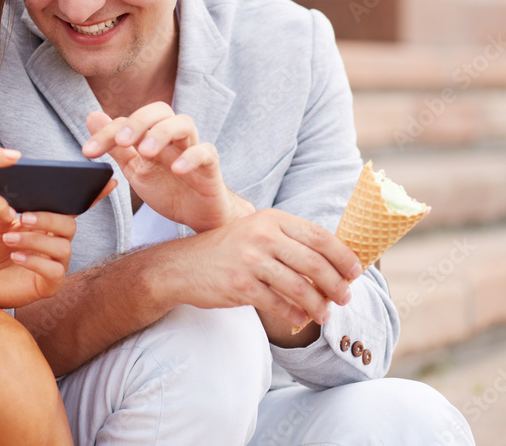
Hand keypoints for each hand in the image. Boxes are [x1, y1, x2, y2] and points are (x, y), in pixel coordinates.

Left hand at [0, 179, 115, 308]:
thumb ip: (3, 210)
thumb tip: (11, 202)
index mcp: (49, 222)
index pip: (76, 207)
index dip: (95, 195)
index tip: (109, 180)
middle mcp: (58, 241)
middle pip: (69, 225)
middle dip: (48, 219)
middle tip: (23, 217)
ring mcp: (57, 263)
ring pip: (62, 247)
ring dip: (35, 240)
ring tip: (9, 238)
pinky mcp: (51, 284)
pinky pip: (55, 271)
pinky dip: (35, 261)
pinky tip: (16, 256)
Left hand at [82, 103, 250, 231]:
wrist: (198, 214)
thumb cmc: (168, 188)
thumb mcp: (136, 169)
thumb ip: (116, 146)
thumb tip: (92, 117)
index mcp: (152, 136)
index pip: (128, 121)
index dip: (106, 133)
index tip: (88, 152)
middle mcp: (173, 137)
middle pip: (160, 110)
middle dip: (138, 121)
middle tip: (122, 141)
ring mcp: (193, 148)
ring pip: (184, 123)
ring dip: (162, 133)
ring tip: (146, 152)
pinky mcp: (210, 166)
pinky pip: (206, 152)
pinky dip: (191, 157)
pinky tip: (176, 169)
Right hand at [176, 209, 362, 329]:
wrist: (182, 266)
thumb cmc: (227, 251)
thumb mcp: (256, 232)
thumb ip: (289, 240)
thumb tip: (335, 262)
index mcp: (270, 219)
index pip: (319, 236)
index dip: (343, 256)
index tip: (355, 273)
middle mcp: (261, 235)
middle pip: (314, 263)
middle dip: (336, 284)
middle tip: (345, 298)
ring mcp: (250, 260)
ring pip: (300, 287)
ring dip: (318, 305)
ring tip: (324, 314)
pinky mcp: (240, 284)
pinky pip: (279, 304)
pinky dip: (295, 314)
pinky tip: (300, 318)